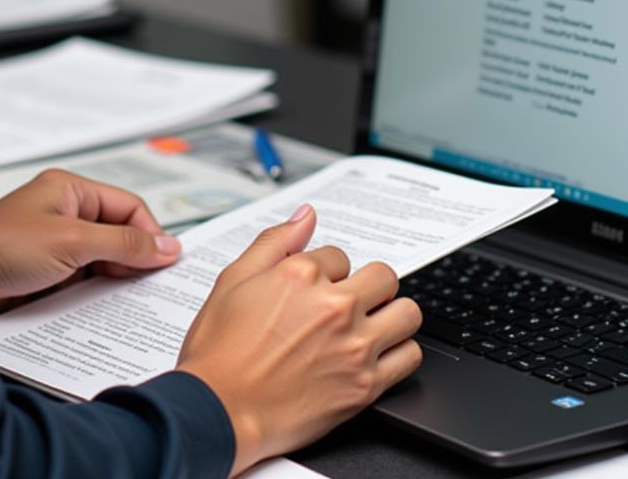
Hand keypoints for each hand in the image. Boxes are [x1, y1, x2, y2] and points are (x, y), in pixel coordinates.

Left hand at [0, 169, 180, 322]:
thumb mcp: (71, 241)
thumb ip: (123, 243)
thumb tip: (165, 246)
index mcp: (70, 192)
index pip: (127, 207)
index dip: (150, 233)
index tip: (167, 262)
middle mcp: (64, 215)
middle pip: (117, 235)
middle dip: (134, 259)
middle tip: (153, 286)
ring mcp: (54, 247)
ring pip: (101, 263)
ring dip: (113, 282)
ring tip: (129, 302)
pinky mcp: (44, 277)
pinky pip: (81, 285)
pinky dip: (94, 297)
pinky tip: (102, 313)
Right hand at [176, 204, 421, 476]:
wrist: (218, 412)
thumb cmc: (220, 351)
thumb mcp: (234, 279)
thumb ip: (275, 241)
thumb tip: (306, 215)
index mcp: (302, 274)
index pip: (340, 256)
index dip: (326, 272)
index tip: (314, 291)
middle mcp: (334, 306)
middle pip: (383, 277)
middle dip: (366, 286)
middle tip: (348, 304)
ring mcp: (354, 347)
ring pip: (407, 313)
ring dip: (391, 315)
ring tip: (370, 326)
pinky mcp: (364, 387)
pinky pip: (409, 357)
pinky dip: (398, 352)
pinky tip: (376, 355)